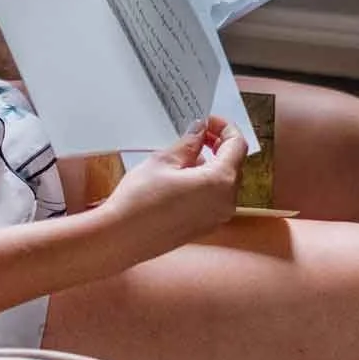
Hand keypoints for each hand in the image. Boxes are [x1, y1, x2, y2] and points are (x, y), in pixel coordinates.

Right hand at [98, 117, 245, 249]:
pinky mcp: (203, 227)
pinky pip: (213, 199)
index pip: (237, 146)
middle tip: (198, 133)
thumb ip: (188, 144)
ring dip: (211, 164)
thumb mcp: (164, 160)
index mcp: (221, 182)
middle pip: (234, 165)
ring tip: (184, 155)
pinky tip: (181, 177)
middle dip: (219, 146)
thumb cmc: (140, 202)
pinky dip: (204, 183)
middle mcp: (225, 203)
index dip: (225, 128)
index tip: (209, 121)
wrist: (122, 238)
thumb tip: (199, 132)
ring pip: (223, 182)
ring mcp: (216, 218)